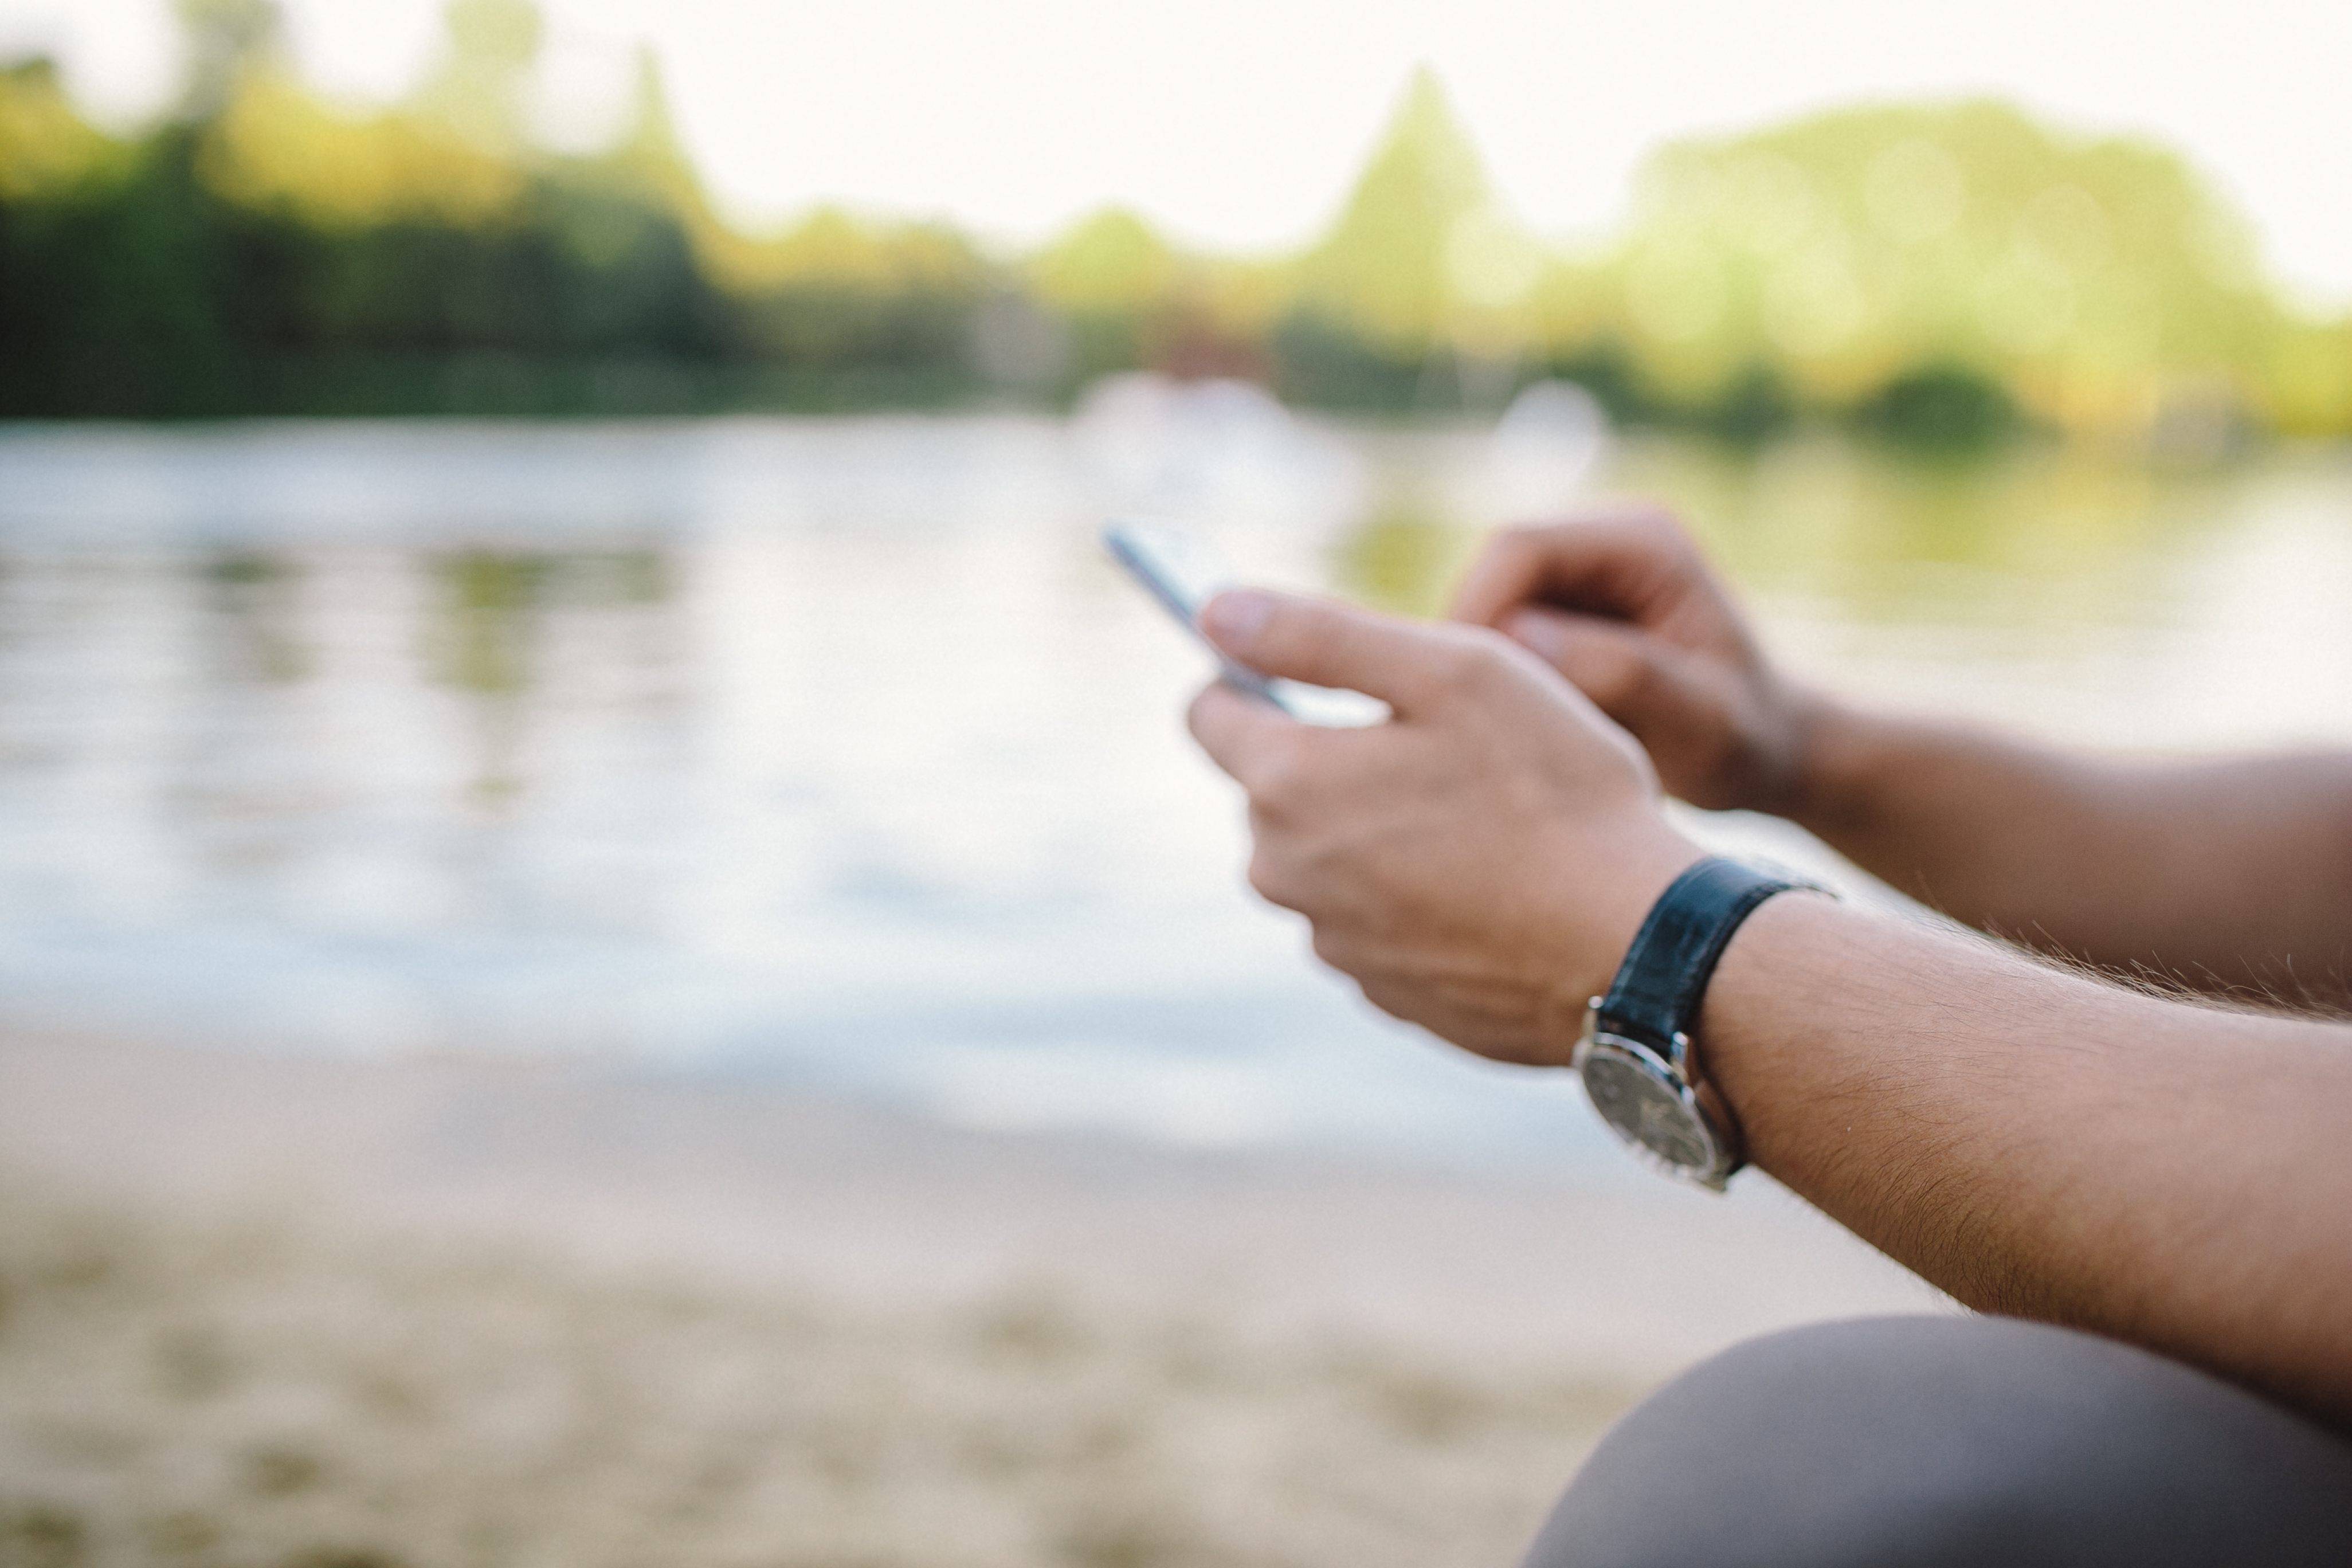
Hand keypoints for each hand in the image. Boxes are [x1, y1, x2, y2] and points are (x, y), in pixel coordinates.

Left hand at [1187, 590, 1699, 1066]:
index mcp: (1287, 783)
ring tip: (1484, 824)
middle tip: (1447, 750)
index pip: (1209, 712)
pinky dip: (1418, 899)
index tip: (1325, 676)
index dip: (1257, 677)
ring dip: (1381, 832)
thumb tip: (1213, 611)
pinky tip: (1497, 889)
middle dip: (1337, 759)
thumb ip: (1318, 633)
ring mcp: (1333, 944)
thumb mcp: (1449, 670)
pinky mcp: (1384, 994)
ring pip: (1330, 859)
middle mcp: (1284, 874)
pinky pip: (1378, 922)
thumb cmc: (1554, 794)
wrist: (1632, 950)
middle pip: (1275, 789)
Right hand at [1449, 506, 1819, 813]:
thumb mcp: (1700, 721)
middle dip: (1473, 642)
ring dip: (1483, 662)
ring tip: (1495, 730)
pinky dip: (1497, 675)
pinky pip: (1501, 627)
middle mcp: (1606, 538)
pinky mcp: (1566, 604)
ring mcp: (1584, 569)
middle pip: (1494, 570)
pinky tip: (1510, 724)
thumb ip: (1620, 674)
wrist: (1770, 749)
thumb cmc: (1747, 739)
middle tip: (1468, 722)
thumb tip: (1519, 639)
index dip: (1479, 611)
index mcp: (1645, 543)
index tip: (1468, 694)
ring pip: (1489, 600)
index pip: (1521, 548)